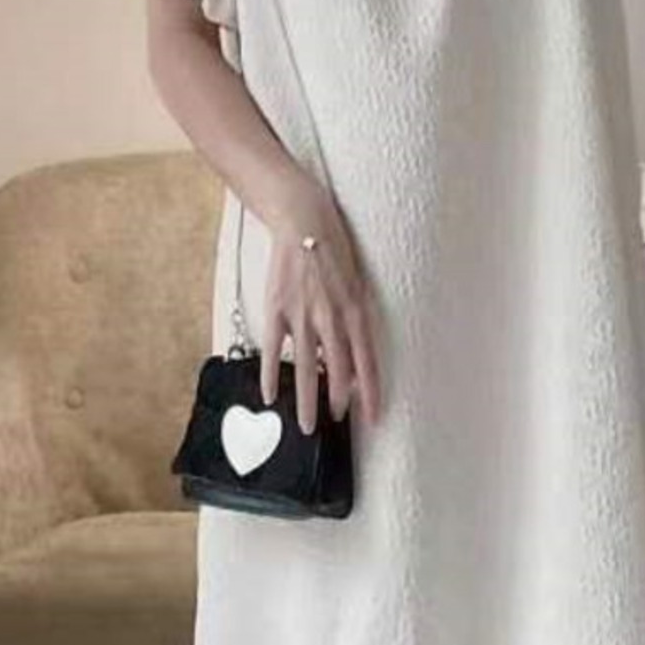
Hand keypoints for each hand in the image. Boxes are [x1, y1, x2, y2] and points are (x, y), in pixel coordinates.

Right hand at [261, 182, 382, 434]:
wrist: (303, 219)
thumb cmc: (334, 250)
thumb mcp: (356, 283)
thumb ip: (355, 318)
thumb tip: (353, 353)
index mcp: (356, 309)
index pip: (367, 361)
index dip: (371, 392)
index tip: (373, 418)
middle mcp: (332, 316)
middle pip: (338, 370)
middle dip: (339, 401)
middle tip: (337, 424)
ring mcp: (303, 314)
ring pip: (307, 367)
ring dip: (308, 399)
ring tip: (308, 425)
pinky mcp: (277, 308)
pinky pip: (275, 349)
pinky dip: (272, 374)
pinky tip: (270, 396)